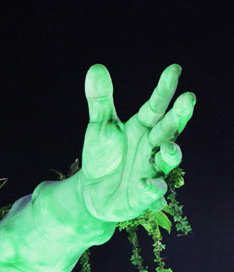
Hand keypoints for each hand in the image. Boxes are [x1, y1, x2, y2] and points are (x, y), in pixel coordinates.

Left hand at [79, 64, 194, 221]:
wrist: (91, 192)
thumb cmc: (102, 156)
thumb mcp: (98, 127)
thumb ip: (100, 101)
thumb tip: (95, 68)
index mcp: (143, 126)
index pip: (157, 105)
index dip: (165, 88)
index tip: (174, 69)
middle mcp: (152, 146)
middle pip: (169, 129)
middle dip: (179, 116)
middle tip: (188, 99)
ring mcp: (151, 170)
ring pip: (167, 160)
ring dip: (171, 154)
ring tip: (168, 148)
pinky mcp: (143, 195)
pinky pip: (152, 192)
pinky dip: (151, 189)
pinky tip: (146, 184)